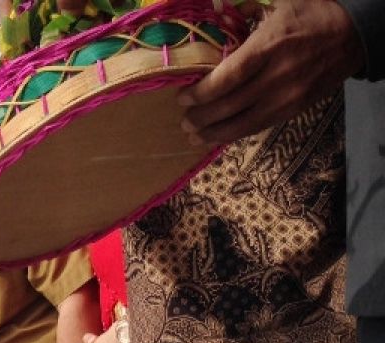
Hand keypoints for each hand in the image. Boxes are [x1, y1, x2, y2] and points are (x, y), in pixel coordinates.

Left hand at [178, 0, 362, 145]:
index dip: (201, 93)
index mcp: (269, 47)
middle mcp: (277, 76)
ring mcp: (287, 97)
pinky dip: (235, 134)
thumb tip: (214, 21)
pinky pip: (258, 127)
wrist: (353, 34)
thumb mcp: (277, 7)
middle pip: (230, 105)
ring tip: (193, 135)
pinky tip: (218, 137)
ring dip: (213, 134)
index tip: (183, 98)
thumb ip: (244, 16)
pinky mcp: (294, 110)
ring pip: (243, 124)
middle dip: (201, 117)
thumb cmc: (309, 16)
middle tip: (184, 120)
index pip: (228, 78)